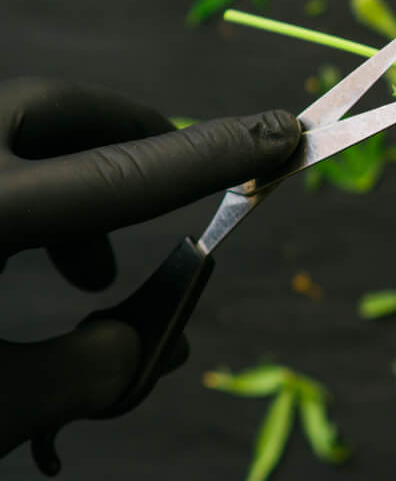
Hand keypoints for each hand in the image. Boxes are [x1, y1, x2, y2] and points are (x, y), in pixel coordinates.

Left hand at [0, 78, 300, 458]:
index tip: (283, 133)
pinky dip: (23, 193)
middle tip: (182, 178)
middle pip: (56, 109)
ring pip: (11, 126)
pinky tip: (17, 260)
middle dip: (134, 133)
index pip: (118, 178)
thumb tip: (156, 343)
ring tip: (89, 266)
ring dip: (73, 175)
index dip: (212, 158)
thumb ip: (86, 372)